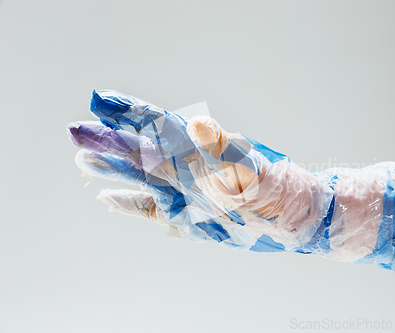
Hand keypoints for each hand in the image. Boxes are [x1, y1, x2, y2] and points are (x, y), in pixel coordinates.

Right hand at [67, 90, 331, 252]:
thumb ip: (222, 146)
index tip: (101, 101)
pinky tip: (108, 197)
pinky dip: (129, 204)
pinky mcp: (185, 218)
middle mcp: (185, 169)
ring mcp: (183, 193)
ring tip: (84, 159)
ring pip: (139, 178)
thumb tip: (196, 122)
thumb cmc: (272, 187)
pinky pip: (150, 210)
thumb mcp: (248, 166)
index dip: (129, 112)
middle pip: (139, 150)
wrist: (288, 218)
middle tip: (78, 131)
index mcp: (197, 150)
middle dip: (108, 140)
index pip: (157, 125)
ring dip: (112, 169)